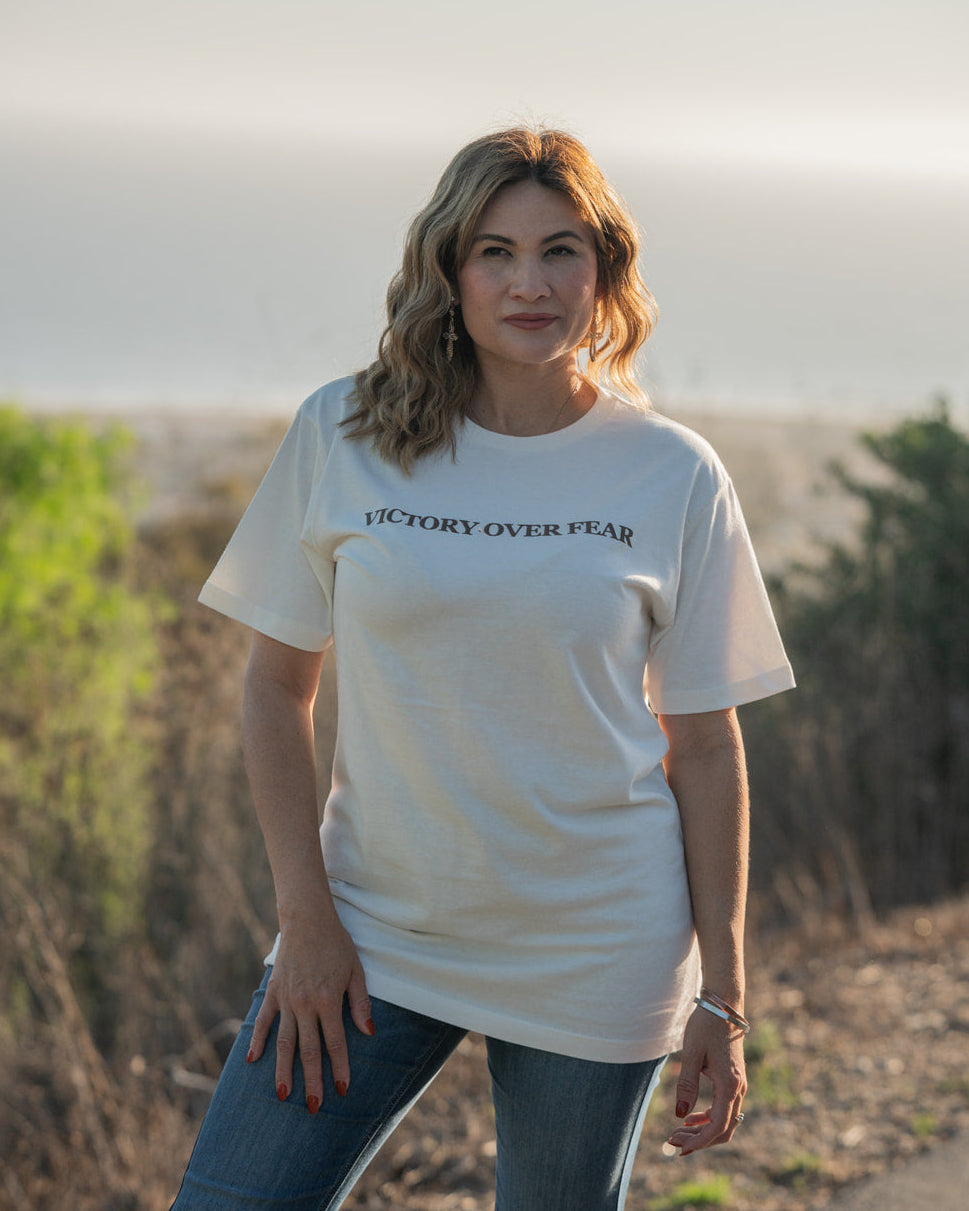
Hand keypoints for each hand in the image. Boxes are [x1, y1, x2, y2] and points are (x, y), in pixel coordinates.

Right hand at [247, 913, 373, 1112]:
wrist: (307, 918)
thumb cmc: (336, 943)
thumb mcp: (355, 970)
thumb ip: (360, 1003)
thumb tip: (368, 1032)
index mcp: (327, 1000)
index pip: (334, 1043)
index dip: (339, 1068)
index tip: (342, 1090)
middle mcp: (304, 1004)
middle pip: (307, 1050)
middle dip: (312, 1081)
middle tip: (314, 1107)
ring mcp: (286, 1000)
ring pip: (283, 1043)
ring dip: (284, 1071)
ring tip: (284, 1096)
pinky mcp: (273, 992)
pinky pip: (264, 1021)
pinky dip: (257, 1041)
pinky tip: (252, 1061)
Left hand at [667, 1005, 746, 1155]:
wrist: (723, 1006)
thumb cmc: (706, 1025)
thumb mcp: (692, 1053)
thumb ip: (687, 1085)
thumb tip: (680, 1116)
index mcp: (730, 1084)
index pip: (717, 1125)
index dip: (699, 1141)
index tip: (680, 1148)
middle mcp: (738, 1089)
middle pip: (723, 1129)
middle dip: (699, 1140)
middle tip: (673, 1143)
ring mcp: (739, 1086)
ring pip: (725, 1121)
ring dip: (702, 1131)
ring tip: (678, 1133)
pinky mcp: (734, 1081)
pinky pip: (724, 1109)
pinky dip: (708, 1119)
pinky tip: (690, 1119)